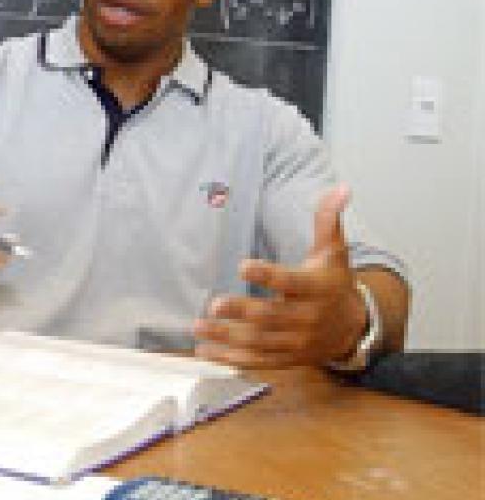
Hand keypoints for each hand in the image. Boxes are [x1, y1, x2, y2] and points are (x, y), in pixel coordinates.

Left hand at [194, 185, 368, 367]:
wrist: (351, 328)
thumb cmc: (333, 283)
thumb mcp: (334, 251)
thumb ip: (328, 220)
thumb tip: (341, 188)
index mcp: (317, 289)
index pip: (291, 282)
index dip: (268, 275)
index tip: (242, 265)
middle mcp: (307, 318)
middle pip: (271, 316)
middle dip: (242, 312)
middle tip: (214, 304)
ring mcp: (296, 342)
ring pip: (260, 342)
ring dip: (227, 337)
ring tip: (198, 327)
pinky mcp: (286, 359)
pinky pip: (257, 362)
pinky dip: (230, 360)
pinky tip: (205, 351)